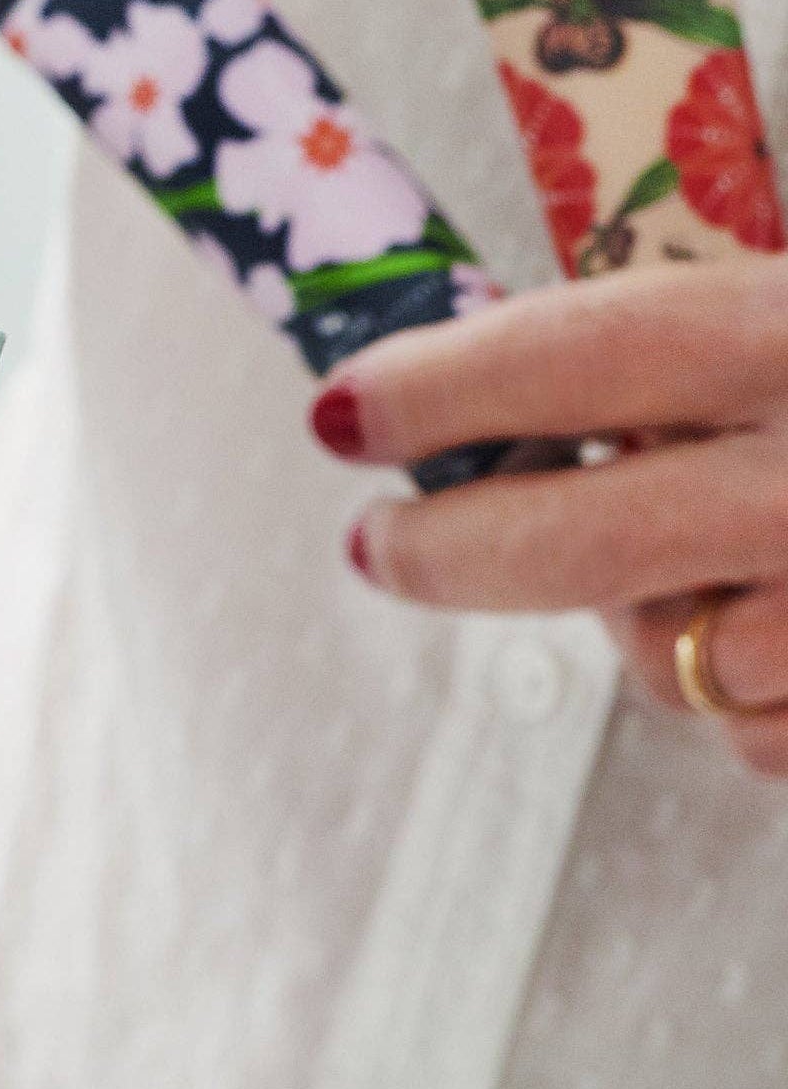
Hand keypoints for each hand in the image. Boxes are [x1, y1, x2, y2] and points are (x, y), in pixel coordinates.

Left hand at [308, 255, 787, 774]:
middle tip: (376, 545)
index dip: (433, 391)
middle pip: (573, 541)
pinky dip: (753, 695)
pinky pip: (751, 734)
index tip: (341, 416)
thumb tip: (478, 426)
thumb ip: (678, 366)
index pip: (574, 354)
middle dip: (443, 554)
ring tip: (722, 564)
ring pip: (663, 659)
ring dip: (651, 625)